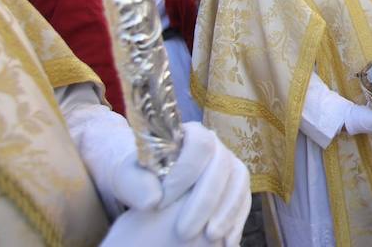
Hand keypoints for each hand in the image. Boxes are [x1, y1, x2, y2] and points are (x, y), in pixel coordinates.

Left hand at [108, 123, 250, 245]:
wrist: (148, 183)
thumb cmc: (138, 176)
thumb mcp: (127, 177)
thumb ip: (135, 184)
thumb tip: (154, 200)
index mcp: (191, 134)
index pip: (200, 145)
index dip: (186, 172)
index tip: (162, 203)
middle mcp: (216, 146)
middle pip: (222, 165)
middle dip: (206, 200)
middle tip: (184, 232)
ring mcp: (229, 166)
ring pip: (239, 182)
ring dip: (227, 211)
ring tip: (210, 236)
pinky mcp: (236, 187)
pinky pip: (244, 200)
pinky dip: (236, 221)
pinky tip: (225, 241)